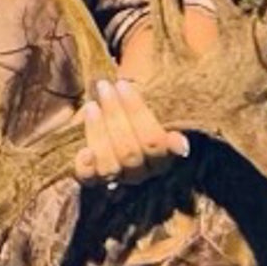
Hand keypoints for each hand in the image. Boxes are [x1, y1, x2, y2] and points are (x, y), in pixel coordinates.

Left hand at [72, 76, 188, 190]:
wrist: (111, 118)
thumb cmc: (135, 109)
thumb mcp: (153, 106)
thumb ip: (166, 116)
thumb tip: (182, 146)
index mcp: (163, 157)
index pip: (154, 141)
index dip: (137, 112)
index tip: (123, 85)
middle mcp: (142, 172)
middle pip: (130, 152)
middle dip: (115, 116)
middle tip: (104, 87)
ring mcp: (118, 178)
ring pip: (110, 165)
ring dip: (99, 132)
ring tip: (92, 106)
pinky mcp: (94, 180)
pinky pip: (89, 179)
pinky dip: (86, 166)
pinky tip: (84, 151)